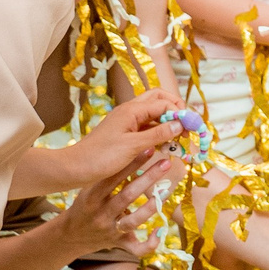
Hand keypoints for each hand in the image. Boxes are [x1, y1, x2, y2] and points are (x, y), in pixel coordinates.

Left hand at [45, 90, 187, 192]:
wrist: (74, 169)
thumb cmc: (101, 157)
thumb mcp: (133, 147)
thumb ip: (159, 134)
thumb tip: (181, 123)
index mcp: (132, 110)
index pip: (165, 103)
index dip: (182, 113)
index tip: (194, 128)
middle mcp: (130, 112)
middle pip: (159, 100)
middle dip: (176, 110)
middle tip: (186, 127)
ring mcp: (126, 122)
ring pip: (153, 114)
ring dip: (168, 122)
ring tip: (178, 138)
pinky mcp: (123, 133)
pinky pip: (146, 127)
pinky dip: (158, 132)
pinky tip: (163, 146)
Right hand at [52, 151, 183, 259]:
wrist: (68, 237)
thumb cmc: (84, 206)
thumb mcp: (88, 189)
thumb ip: (107, 177)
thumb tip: (133, 151)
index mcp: (91, 198)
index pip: (112, 178)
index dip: (130, 164)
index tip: (148, 148)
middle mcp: (101, 214)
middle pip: (126, 196)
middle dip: (147, 179)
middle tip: (165, 163)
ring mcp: (110, 230)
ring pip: (133, 221)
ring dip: (151, 207)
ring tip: (166, 192)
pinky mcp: (118, 243)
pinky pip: (135, 248)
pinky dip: (149, 243)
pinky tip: (160, 230)